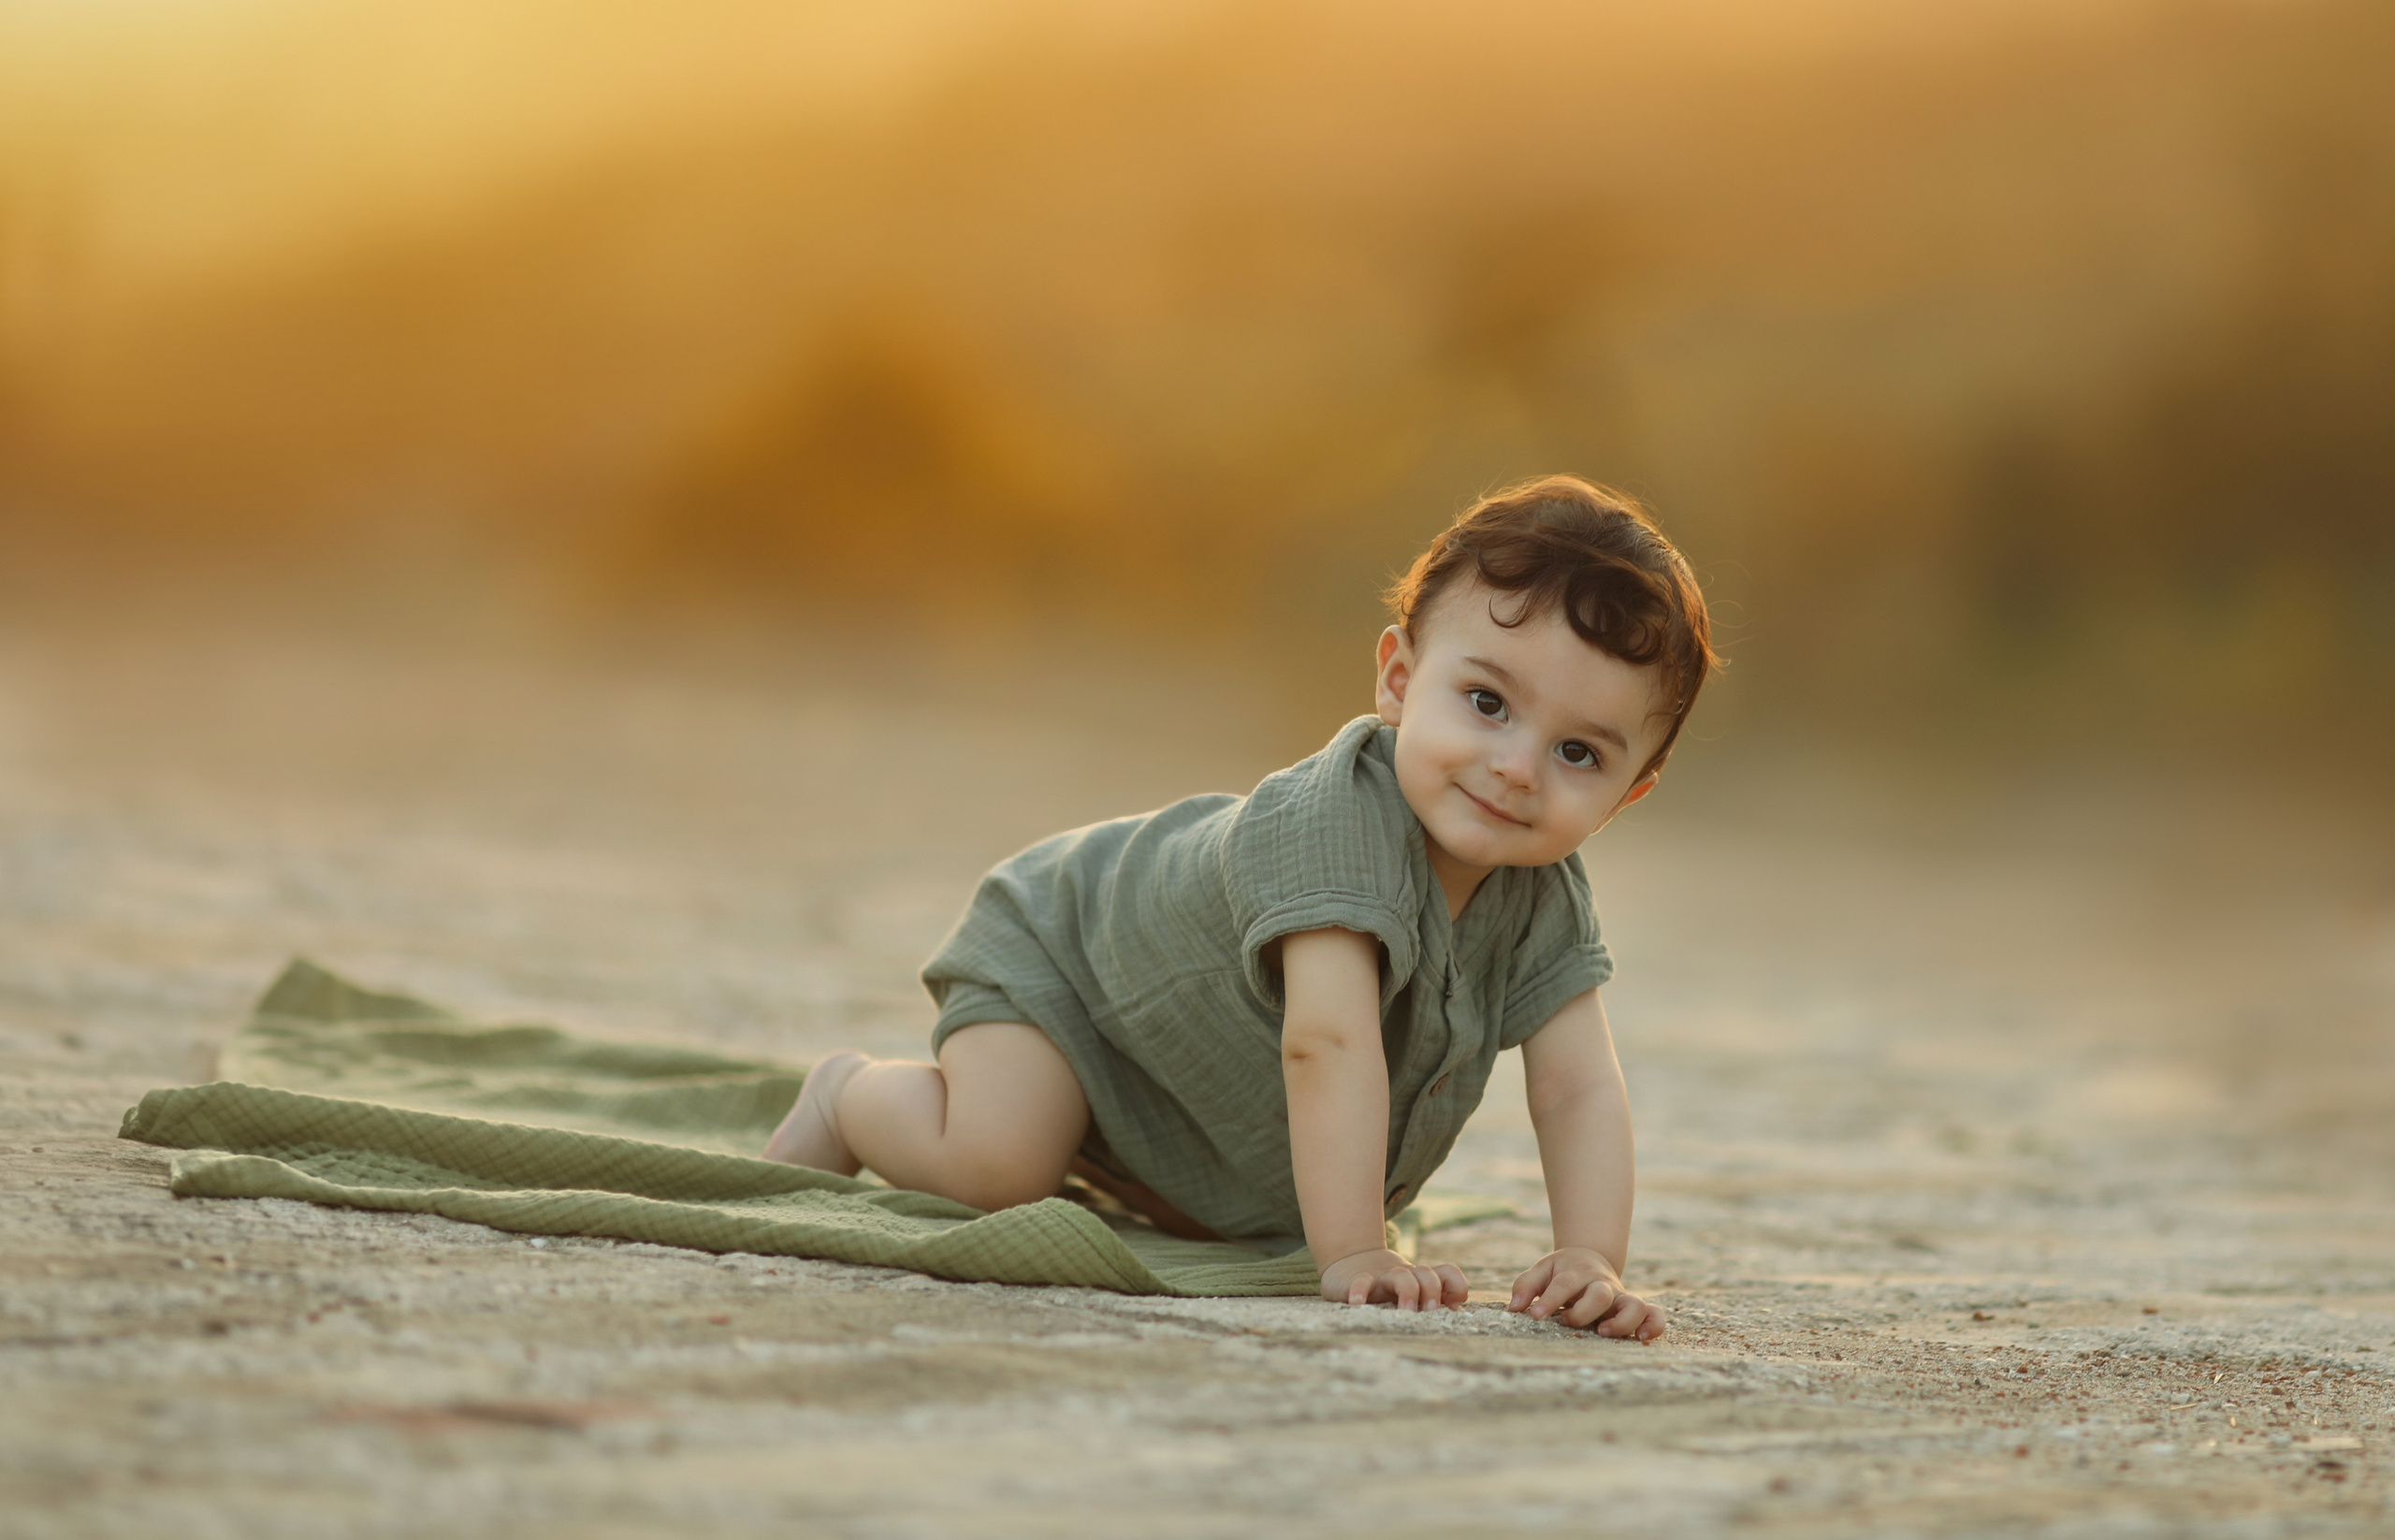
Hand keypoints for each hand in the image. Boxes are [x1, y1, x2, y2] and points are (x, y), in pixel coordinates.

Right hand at [1320, 1248, 1468, 1310]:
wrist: (1348, 1266)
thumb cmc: (1386, 1289)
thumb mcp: (1411, 1294)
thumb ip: (1434, 1300)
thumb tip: (1455, 1310)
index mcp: (1420, 1280)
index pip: (1446, 1273)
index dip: (1456, 1285)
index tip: (1454, 1306)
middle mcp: (1405, 1276)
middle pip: (1426, 1274)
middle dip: (1432, 1292)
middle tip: (1430, 1313)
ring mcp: (1382, 1278)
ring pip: (1402, 1276)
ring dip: (1409, 1292)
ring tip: (1406, 1312)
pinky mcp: (1356, 1281)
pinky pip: (1361, 1281)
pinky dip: (1360, 1290)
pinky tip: (1358, 1302)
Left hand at [1509, 1247, 1665, 1339]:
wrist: (1590, 1258)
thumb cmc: (1562, 1271)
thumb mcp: (1542, 1270)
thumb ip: (1526, 1286)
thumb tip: (1514, 1308)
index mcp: (1576, 1272)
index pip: (1564, 1285)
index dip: (1550, 1300)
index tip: (1535, 1316)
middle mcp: (1601, 1284)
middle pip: (1600, 1294)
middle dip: (1583, 1311)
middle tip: (1566, 1321)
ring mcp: (1620, 1296)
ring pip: (1634, 1304)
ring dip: (1622, 1321)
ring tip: (1604, 1333)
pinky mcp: (1634, 1308)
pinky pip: (1654, 1314)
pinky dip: (1653, 1326)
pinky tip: (1640, 1339)